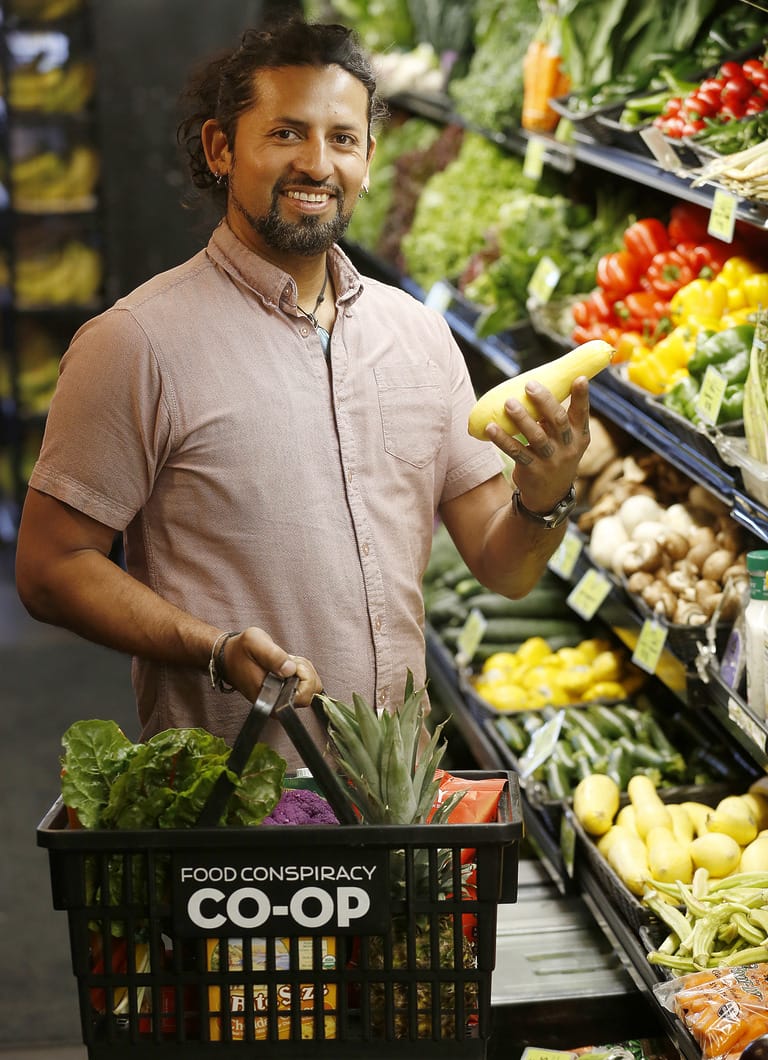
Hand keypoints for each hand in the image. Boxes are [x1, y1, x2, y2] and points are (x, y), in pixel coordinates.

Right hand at [221, 627, 322, 704]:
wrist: (229, 657)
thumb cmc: (240, 650)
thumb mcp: (254, 642)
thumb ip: (273, 655)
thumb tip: (291, 670)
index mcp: (270, 698)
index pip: (303, 696)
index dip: (304, 676)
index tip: (291, 662)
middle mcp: (276, 704)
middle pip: (311, 692)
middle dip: (306, 672)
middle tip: (289, 660)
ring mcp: (281, 700)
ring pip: (310, 688)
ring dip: (304, 670)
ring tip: (286, 661)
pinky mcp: (284, 694)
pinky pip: (305, 684)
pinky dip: (301, 672)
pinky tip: (287, 664)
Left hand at [485, 376, 589, 512]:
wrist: (549, 496)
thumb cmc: (556, 456)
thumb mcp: (566, 441)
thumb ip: (557, 419)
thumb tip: (539, 385)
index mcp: (579, 436)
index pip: (582, 414)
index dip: (582, 396)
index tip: (580, 378)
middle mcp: (568, 448)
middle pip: (558, 421)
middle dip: (544, 401)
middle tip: (529, 384)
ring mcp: (551, 460)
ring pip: (536, 436)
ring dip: (521, 418)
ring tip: (508, 402)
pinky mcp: (532, 470)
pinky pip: (516, 452)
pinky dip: (502, 439)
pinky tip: (490, 427)